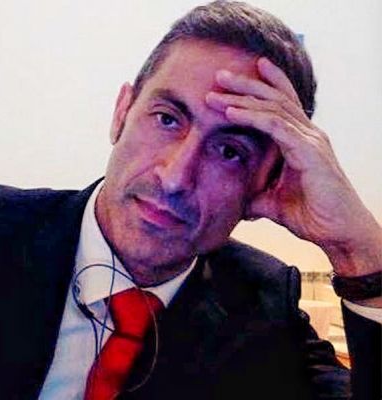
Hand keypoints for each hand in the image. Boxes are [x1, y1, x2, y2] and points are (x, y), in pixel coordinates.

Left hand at [206, 57, 381, 279]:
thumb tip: (237, 203)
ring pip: (274, 108)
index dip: (262, 87)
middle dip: (246, 85)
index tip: (234, 80)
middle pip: (275, 99)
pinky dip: (252, 117)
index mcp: (301, 141)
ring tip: (216, 90)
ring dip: (243, 97)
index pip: (281, 105)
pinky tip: (231, 112)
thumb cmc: (312, 216)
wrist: (338, 234)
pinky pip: (277, 127)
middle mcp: (308, 135)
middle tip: (219, 74)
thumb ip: (256, 197)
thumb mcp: (273, 203)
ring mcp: (311, 141)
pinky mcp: (310, 152)